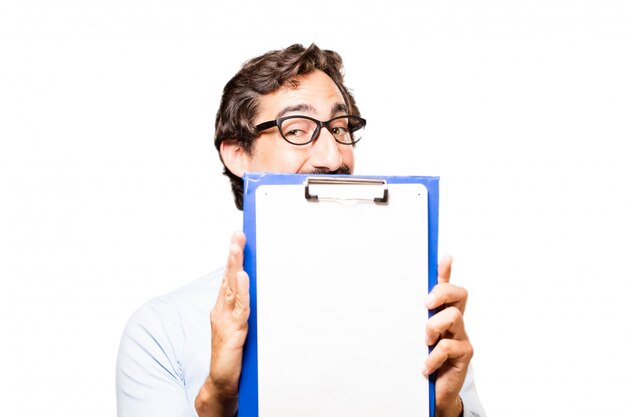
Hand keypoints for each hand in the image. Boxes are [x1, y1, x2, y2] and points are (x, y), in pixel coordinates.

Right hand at [195, 231, 249, 416]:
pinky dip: (243, 292)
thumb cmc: (231, 353)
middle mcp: (222, 310)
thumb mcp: (238, 324)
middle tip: (237, 235)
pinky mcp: (235, 331)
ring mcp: (227, 320)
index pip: (228, 277)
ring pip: (232, 288)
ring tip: (237, 247)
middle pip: (229, 277)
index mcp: (223, 307)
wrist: (222, 381)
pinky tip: (245, 277)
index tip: (237, 238)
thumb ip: (244, 306)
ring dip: (235, 266)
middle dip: (233, 254)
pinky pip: (240, 308)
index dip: (232, 257)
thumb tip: (255, 287)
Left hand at [423, 255, 472, 416]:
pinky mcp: (464, 354)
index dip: (447, 271)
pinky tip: (425, 367)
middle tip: (426, 305)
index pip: (448, 287)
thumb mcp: (416, 336)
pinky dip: (432, 357)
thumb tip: (399, 298)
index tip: (444, 257)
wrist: (435, 391)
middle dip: (442, 292)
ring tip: (425, 342)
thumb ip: (415, 318)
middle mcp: (456, 321)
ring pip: (453, 316)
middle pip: (459, 293)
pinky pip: (447, 347)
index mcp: (443, 313)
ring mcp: (462, 336)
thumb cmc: (425, 360)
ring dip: (433, 327)